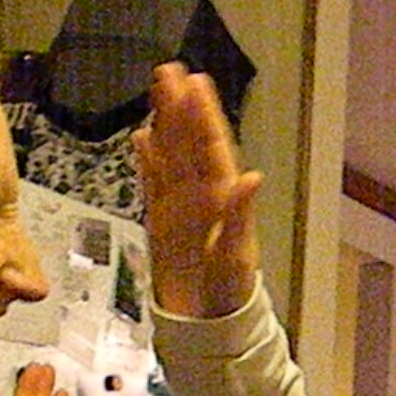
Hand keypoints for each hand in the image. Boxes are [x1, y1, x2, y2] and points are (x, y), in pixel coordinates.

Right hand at [134, 63, 262, 317]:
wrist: (206, 324)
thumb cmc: (229, 292)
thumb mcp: (236, 256)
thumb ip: (240, 216)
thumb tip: (251, 177)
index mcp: (222, 199)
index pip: (211, 148)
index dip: (203, 116)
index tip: (196, 84)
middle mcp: (202, 196)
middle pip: (187, 144)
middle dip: (179, 108)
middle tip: (169, 71)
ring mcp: (181, 206)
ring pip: (170, 156)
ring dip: (164, 124)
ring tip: (157, 90)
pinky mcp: (162, 221)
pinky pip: (154, 183)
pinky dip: (148, 160)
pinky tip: (143, 136)